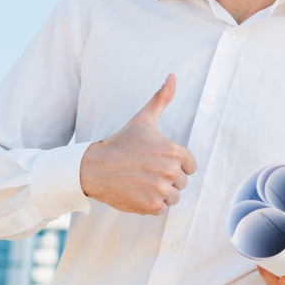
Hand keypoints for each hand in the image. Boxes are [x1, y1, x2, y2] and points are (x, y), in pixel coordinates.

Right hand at [80, 75, 197, 214]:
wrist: (94, 167)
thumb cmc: (121, 143)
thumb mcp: (143, 119)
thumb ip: (162, 98)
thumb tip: (173, 76)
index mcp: (175, 151)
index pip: (190, 166)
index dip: (174, 165)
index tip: (156, 161)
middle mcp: (171, 170)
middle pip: (182, 182)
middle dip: (166, 179)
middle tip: (145, 171)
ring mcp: (161, 189)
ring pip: (173, 197)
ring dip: (160, 193)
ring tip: (141, 182)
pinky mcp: (150, 205)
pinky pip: (162, 209)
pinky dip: (151, 204)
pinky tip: (137, 192)